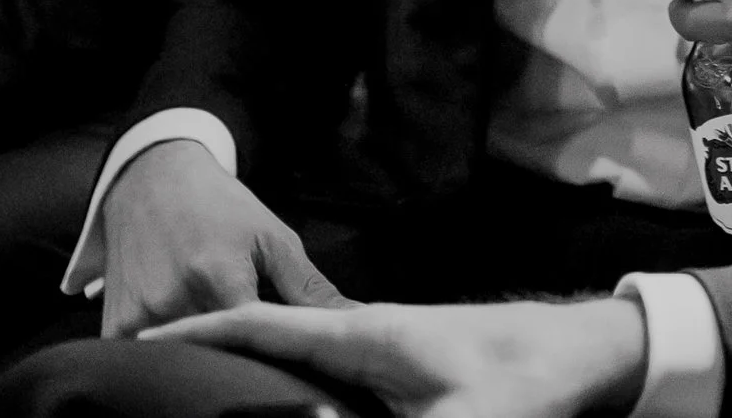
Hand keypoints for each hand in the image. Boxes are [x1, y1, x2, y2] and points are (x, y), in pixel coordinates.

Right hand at [98, 139, 347, 337]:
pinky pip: (142, 358)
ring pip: (181, 359)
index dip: (277, 355)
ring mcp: (139, 314)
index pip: (255, 339)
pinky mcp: (115, 321)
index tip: (289, 359)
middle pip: (217, 354)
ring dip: (203, 356)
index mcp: (219, 277)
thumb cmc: (219, 205)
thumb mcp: (271, 237)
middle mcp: (174, 299)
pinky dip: (167, 355)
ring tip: (221, 344)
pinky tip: (186, 341)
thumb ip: (308, 287)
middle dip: (240, 359)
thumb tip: (351, 320)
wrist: (153, 177)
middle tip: (256, 353)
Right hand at [141, 297, 648, 417]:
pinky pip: (327, 383)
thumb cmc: (534, 375)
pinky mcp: (402, 375)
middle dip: (210, 355)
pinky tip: (278, 415)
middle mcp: (365, 335)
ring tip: (194, 400)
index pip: (263, 322)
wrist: (590, 352)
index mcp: (365, 332)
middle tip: (148, 382)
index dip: (201, 330)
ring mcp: (382, 353)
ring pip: (295, 363)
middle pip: (268, 342)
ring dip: (249, 376)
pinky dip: (291, 394)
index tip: (142, 339)